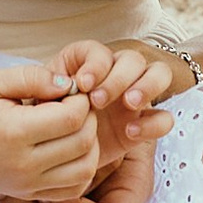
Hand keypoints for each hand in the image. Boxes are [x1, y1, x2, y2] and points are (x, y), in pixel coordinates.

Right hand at [0, 61, 101, 202]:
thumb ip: (32, 77)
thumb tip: (69, 84)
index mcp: (12, 133)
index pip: (72, 117)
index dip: (80, 98)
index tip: (70, 89)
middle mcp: (22, 166)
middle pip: (83, 143)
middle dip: (88, 119)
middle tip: (74, 105)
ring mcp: (26, 185)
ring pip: (86, 169)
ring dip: (90, 145)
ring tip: (73, 126)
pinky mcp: (29, 195)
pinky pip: (74, 188)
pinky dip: (81, 168)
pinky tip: (68, 149)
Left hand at [52, 41, 176, 152]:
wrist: (53, 151)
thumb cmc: (44, 118)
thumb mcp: (38, 99)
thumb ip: (44, 86)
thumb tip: (62, 84)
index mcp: (87, 63)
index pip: (100, 51)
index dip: (95, 65)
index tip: (82, 85)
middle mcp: (115, 73)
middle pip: (133, 58)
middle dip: (118, 77)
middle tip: (98, 100)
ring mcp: (134, 96)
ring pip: (159, 74)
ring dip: (146, 86)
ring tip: (128, 104)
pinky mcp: (143, 122)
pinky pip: (163, 116)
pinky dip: (153, 122)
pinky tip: (130, 132)